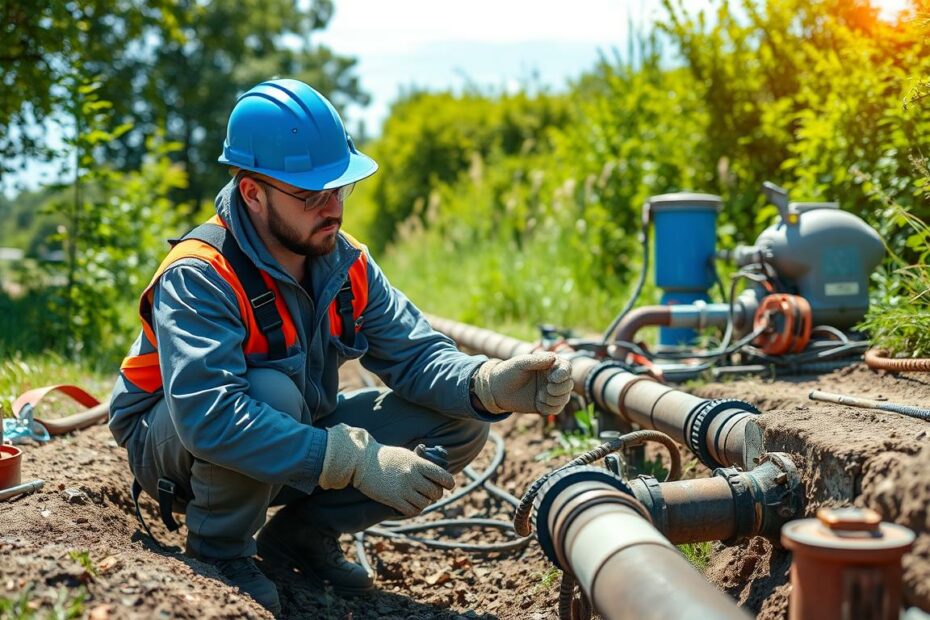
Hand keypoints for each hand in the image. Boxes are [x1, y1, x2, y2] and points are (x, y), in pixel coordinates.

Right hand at [318, 424, 454, 516]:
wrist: (361, 461)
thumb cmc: (385, 456)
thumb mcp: (406, 454)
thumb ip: (421, 462)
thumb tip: (436, 471)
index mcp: (418, 463)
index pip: (443, 476)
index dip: (449, 483)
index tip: (449, 485)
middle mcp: (413, 476)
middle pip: (436, 492)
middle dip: (435, 493)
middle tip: (430, 492)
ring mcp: (403, 489)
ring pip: (425, 503)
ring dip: (424, 502)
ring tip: (418, 497)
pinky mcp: (393, 500)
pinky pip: (412, 511)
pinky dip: (415, 509)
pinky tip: (411, 505)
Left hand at [473, 352, 572, 414]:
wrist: (497, 390)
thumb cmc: (508, 372)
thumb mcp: (521, 363)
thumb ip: (537, 360)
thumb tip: (554, 358)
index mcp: (548, 365)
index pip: (566, 368)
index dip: (564, 373)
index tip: (553, 377)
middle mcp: (552, 379)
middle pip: (568, 384)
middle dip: (560, 388)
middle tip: (547, 388)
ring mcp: (549, 392)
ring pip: (564, 398)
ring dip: (554, 398)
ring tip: (540, 396)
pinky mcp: (545, 405)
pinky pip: (556, 409)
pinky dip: (550, 407)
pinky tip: (539, 403)